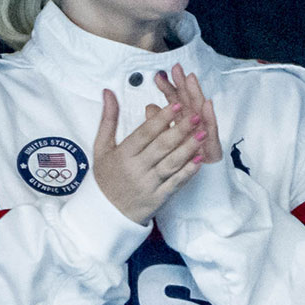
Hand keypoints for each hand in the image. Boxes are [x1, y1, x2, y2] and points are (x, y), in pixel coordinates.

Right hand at [92, 88, 207, 223]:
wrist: (105, 212)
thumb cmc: (106, 177)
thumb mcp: (101, 147)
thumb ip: (108, 119)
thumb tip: (108, 92)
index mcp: (123, 154)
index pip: (145, 133)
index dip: (161, 118)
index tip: (176, 105)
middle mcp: (136, 169)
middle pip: (161, 147)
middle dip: (180, 130)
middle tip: (196, 116)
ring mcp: (148, 185)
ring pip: (171, 164)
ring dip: (188, 148)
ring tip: (203, 134)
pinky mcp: (158, 199)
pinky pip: (175, 184)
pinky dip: (187, 172)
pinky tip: (199, 160)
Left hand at [154, 64, 222, 162]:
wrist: (201, 189)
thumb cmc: (183, 166)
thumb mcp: (167, 144)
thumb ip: (159, 123)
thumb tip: (149, 107)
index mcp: (184, 126)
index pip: (176, 103)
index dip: (169, 88)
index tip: (160, 75)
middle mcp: (195, 129)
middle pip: (189, 103)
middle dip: (183, 85)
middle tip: (177, 69)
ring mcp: (205, 138)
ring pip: (200, 113)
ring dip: (197, 94)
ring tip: (191, 79)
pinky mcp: (213, 150)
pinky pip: (211, 133)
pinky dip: (210, 118)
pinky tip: (207, 104)